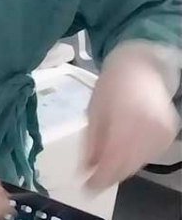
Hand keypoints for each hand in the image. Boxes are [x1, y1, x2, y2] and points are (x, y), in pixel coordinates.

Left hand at [86, 42, 180, 189]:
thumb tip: (87, 168)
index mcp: (126, 118)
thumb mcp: (93, 111)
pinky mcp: (169, 135)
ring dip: (120, 169)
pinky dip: (134, 160)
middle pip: (128, 164)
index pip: (114, 157)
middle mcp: (148, 127)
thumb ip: (91, 140)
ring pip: (139, 162)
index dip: (101, 176)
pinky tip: (121, 157)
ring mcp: (162, 132)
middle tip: (92, 183)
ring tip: (104, 169)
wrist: (141, 69)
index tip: (87, 187)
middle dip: (109, 175)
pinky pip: (148, 155)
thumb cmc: (112, 87)